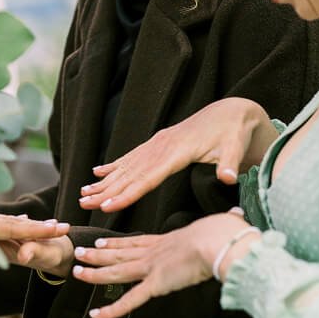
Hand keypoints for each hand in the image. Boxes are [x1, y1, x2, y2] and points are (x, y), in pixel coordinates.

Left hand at [0, 207, 68, 266]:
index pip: (9, 228)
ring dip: (23, 224)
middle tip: (63, 227)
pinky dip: (6, 223)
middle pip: (10, 222)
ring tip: (45, 225)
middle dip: (36, 225)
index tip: (58, 229)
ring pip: (1, 222)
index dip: (34, 230)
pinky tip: (10, 224)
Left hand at [71, 210, 258, 317]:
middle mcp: (154, 252)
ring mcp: (152, 267)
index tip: (102, 240)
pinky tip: (96, 314)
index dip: (117, 242)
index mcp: (168, 240)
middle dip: (98, 252)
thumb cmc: (227, 234)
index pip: (136, 241)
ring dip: (94, 272)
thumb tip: (238, 217)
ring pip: (116, 271)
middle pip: (120, 253)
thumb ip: (227, 223)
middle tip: (80, 251)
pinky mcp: (155, 284)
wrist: (221, 242)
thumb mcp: (225, 225)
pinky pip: (129, 300)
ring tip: (76, 271)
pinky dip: (111, 309)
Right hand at [79, 97, 274, 212]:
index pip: (148, 177)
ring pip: (125, 166)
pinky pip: (131, 157)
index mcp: (177, 151)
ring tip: (83, 195)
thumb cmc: (233, 133)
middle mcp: (161, 146)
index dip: (128, 193)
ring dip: (103, 182)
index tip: (108, 206)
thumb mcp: (236, 147)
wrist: (231, 112)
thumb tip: (229, 178)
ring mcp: (157, 143)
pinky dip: (113, 166)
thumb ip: (229, 163)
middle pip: (130, 173)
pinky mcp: (158, 143)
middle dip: (106, 191)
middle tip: (83, 204)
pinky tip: (97, 173)